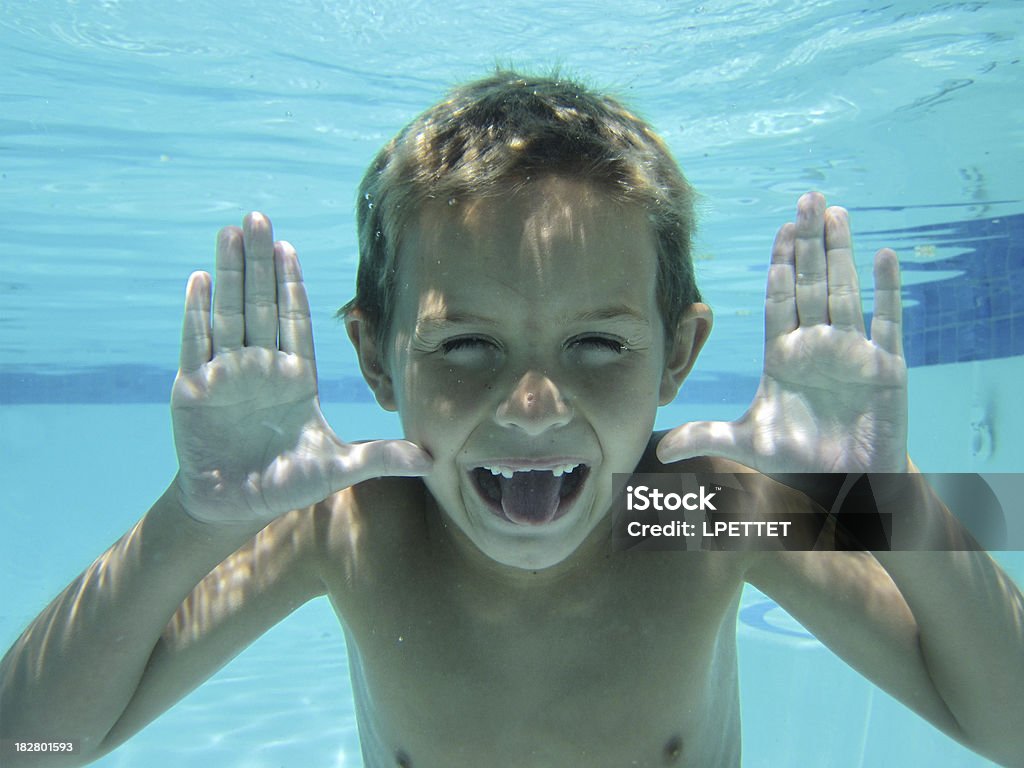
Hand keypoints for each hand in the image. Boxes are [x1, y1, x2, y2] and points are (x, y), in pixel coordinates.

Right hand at [171, 213, 430, 524]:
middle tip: (257, 218)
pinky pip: (197, 344)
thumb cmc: (286, 485)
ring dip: (229, 273)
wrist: (235, 508)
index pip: (293, 320)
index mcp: (295, 378)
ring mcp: (226, 375)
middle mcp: (261, 368)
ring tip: (230, 232)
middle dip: (259, 262)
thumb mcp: (339, 468)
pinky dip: (197, 313)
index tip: (289, 247)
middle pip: (260, 304)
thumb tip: (432, 457)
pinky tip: (201, 279)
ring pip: (229, 313)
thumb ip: (382, 457)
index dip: (290, 284)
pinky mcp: (194, 390)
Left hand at [658, 192, 907, 474]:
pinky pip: (887, 322)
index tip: (781, 229)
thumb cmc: (800, 457)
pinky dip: (887, 290)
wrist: (847, 483)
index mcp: (784, 354)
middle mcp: (817, 345)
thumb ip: (704, 436)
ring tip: (836, 214)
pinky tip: (883, 255)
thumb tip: (657, 447)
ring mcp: (853, 352)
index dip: (781, 264)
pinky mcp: (886, 368)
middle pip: (812, 284)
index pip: (781, 299)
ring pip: (845, 292)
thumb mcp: (746, 443)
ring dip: (842, 253)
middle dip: (809, 243)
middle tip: (807, 199)